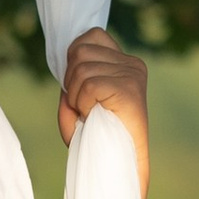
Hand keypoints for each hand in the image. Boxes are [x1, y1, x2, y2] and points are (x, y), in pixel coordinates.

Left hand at [57, 28, 149, 190]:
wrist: (122, 164)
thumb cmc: (99, 135)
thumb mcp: (81, 99)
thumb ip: (73, 77)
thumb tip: (67, 59)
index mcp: (124, 62)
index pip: (92, 35)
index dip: (74, 57)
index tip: (77, 84)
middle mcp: (132, 64)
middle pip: (79, 50)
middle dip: (70, 79)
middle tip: (82, 104)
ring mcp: (132, 75)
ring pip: (80, 67)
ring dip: (75, 94)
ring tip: (88, 111)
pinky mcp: (129, 89)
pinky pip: (88, 85)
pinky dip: (82, 103)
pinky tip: (92, 115)